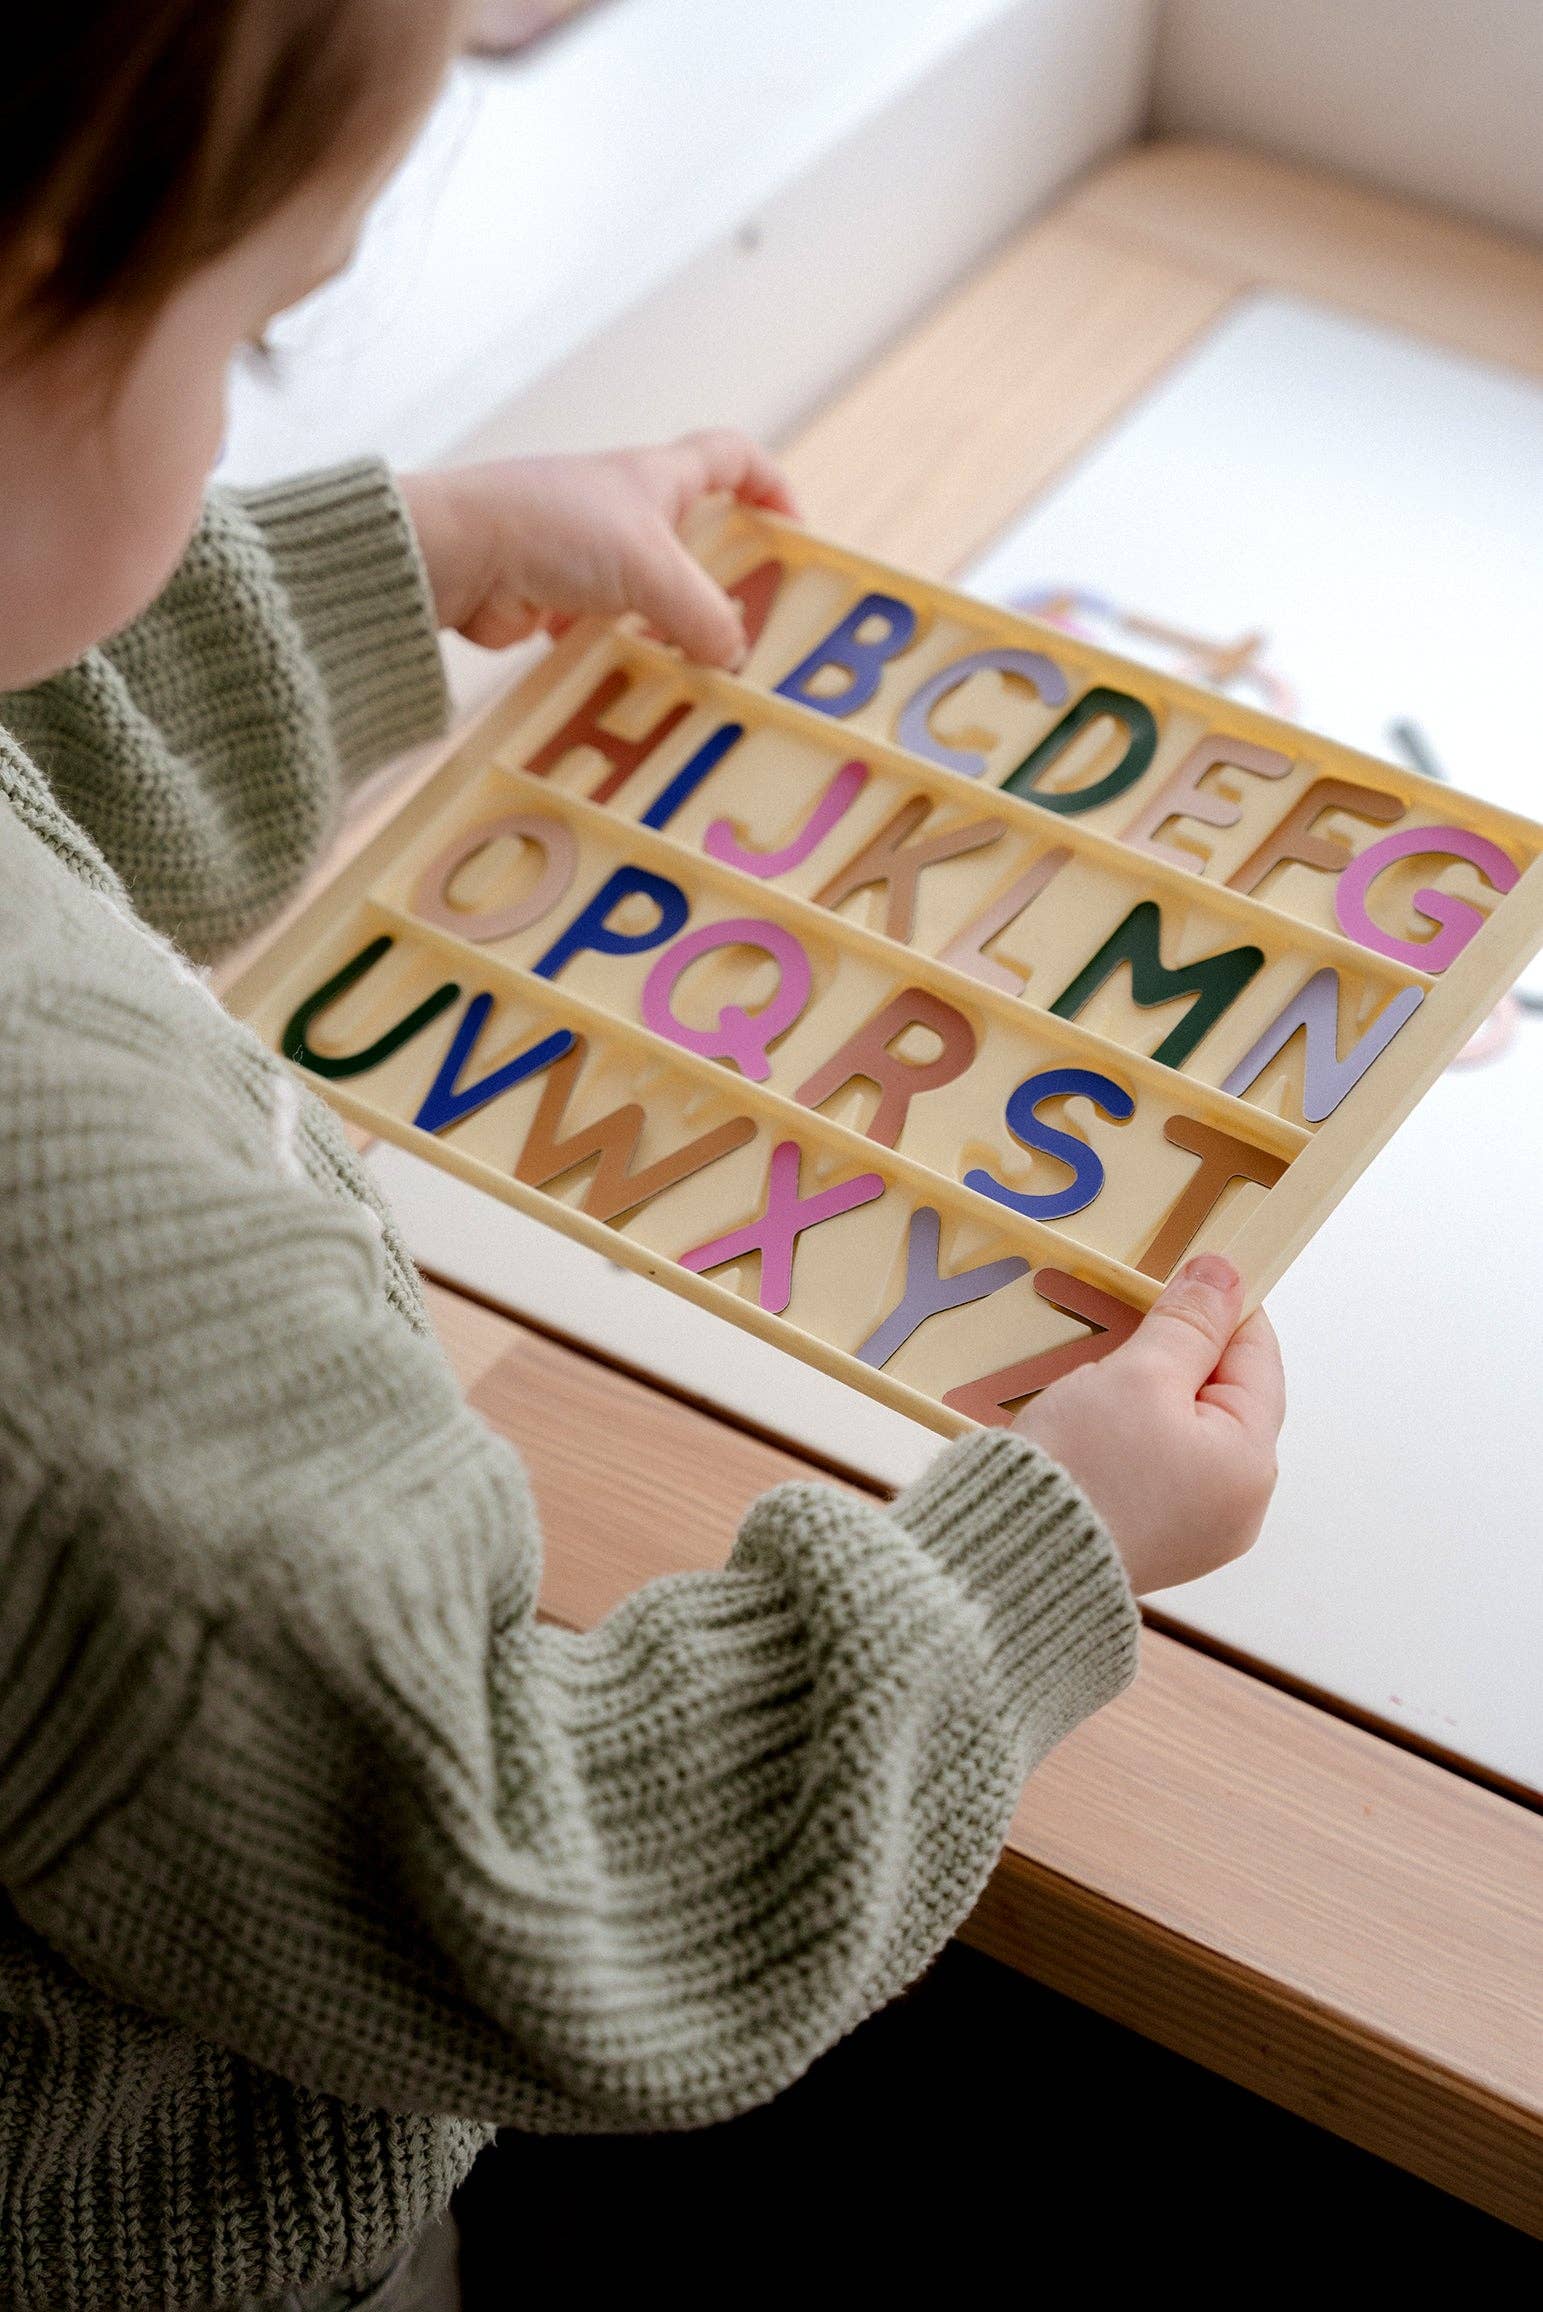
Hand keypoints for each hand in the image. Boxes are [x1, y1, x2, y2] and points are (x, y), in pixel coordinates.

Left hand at [398, 430, 796, 666]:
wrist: (457, 557)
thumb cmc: (553, 531)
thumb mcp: (650, 568)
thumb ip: (702, 613)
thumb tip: (733, 652)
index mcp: (655, 477)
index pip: (729, 458)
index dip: (769, 486)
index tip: (795, 534)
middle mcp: (624, 510)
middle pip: (696, 537)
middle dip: (727, 581)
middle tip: (758, 629)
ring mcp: (588, 557)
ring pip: (651, 594)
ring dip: (676, 630)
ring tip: (706, 675)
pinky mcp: (556, 602)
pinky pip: (607, 634)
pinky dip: (626, 659)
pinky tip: (643, 691)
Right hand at [1017, 1254, 1284, 1595]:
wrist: (1011, 1564)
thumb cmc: (1081, 1470)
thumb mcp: (1138, 1375)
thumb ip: (1188, 1323)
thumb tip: (1226, 1276)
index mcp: (1250, 1462)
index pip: (1257, 1355)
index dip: (1222, 1307)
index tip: (1184, 1275)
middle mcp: (1239, 1506)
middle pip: (1224, 1397)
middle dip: (1179, 1358)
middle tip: (1125, 1334)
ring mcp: (1199, 1532)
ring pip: (1188, 1432)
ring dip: (1150, 1397)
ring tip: (1099, 1386)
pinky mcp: (1157, 1544)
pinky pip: (1161, 1469)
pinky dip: (1134, 1438)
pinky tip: (1093, 1430)